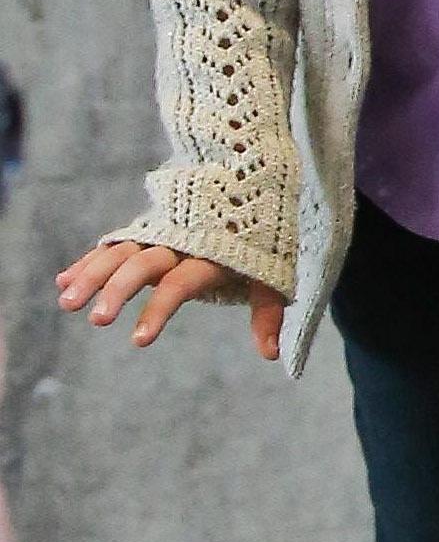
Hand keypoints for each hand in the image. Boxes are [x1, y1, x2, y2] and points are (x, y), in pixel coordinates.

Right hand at [56, 241, 284, 363]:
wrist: (250, 185)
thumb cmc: (261, 243)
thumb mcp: (271, 275)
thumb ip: (267, 314)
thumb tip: (269, 356)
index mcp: (210, 256)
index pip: (179, 284)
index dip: (157, 310)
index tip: (137, 341)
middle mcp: (180, 242)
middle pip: (142, 264)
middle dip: (117, 290)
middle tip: (96, 320)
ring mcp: (159, 233)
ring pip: (120, 252)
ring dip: (91, 274)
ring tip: (66, 301)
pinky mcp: (145, 231)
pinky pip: (112, 245)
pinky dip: (89, 261)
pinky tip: (63, 282)